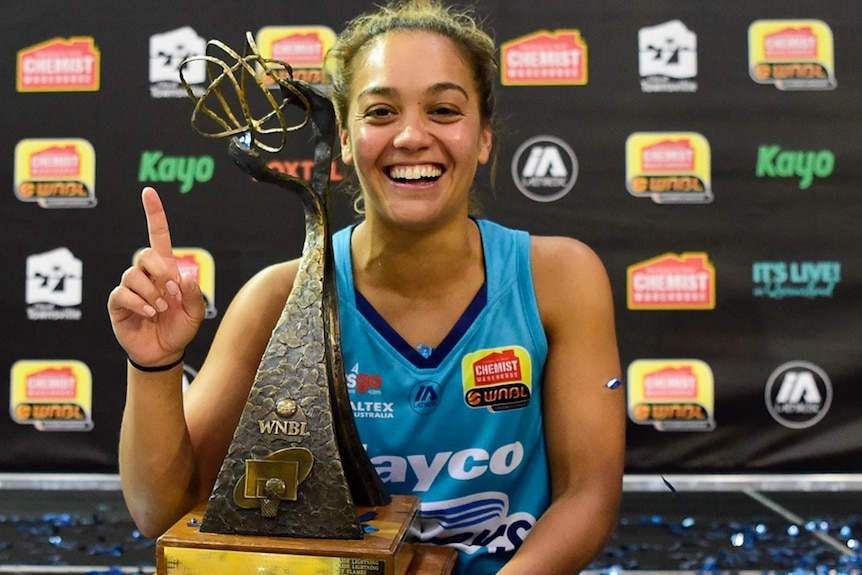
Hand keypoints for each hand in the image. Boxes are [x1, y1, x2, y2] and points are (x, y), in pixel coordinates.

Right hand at [107, 187, 205, 366]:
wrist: (164, 351)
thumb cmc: (180, 328)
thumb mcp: (196, 313)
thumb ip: (194, 295)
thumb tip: (185, 275)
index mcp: (166, 269)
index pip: (158, 235)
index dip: (154, 213)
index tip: (148, 192)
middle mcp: (146, 274)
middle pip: (145, 253)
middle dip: (160, 271)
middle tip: (172, 292)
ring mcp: (131, 287)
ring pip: (133, 274)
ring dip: (152, 293)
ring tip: (161, 309)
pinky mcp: (118, 302)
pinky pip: (123, 293)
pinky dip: (140, 303)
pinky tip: (150, 314)